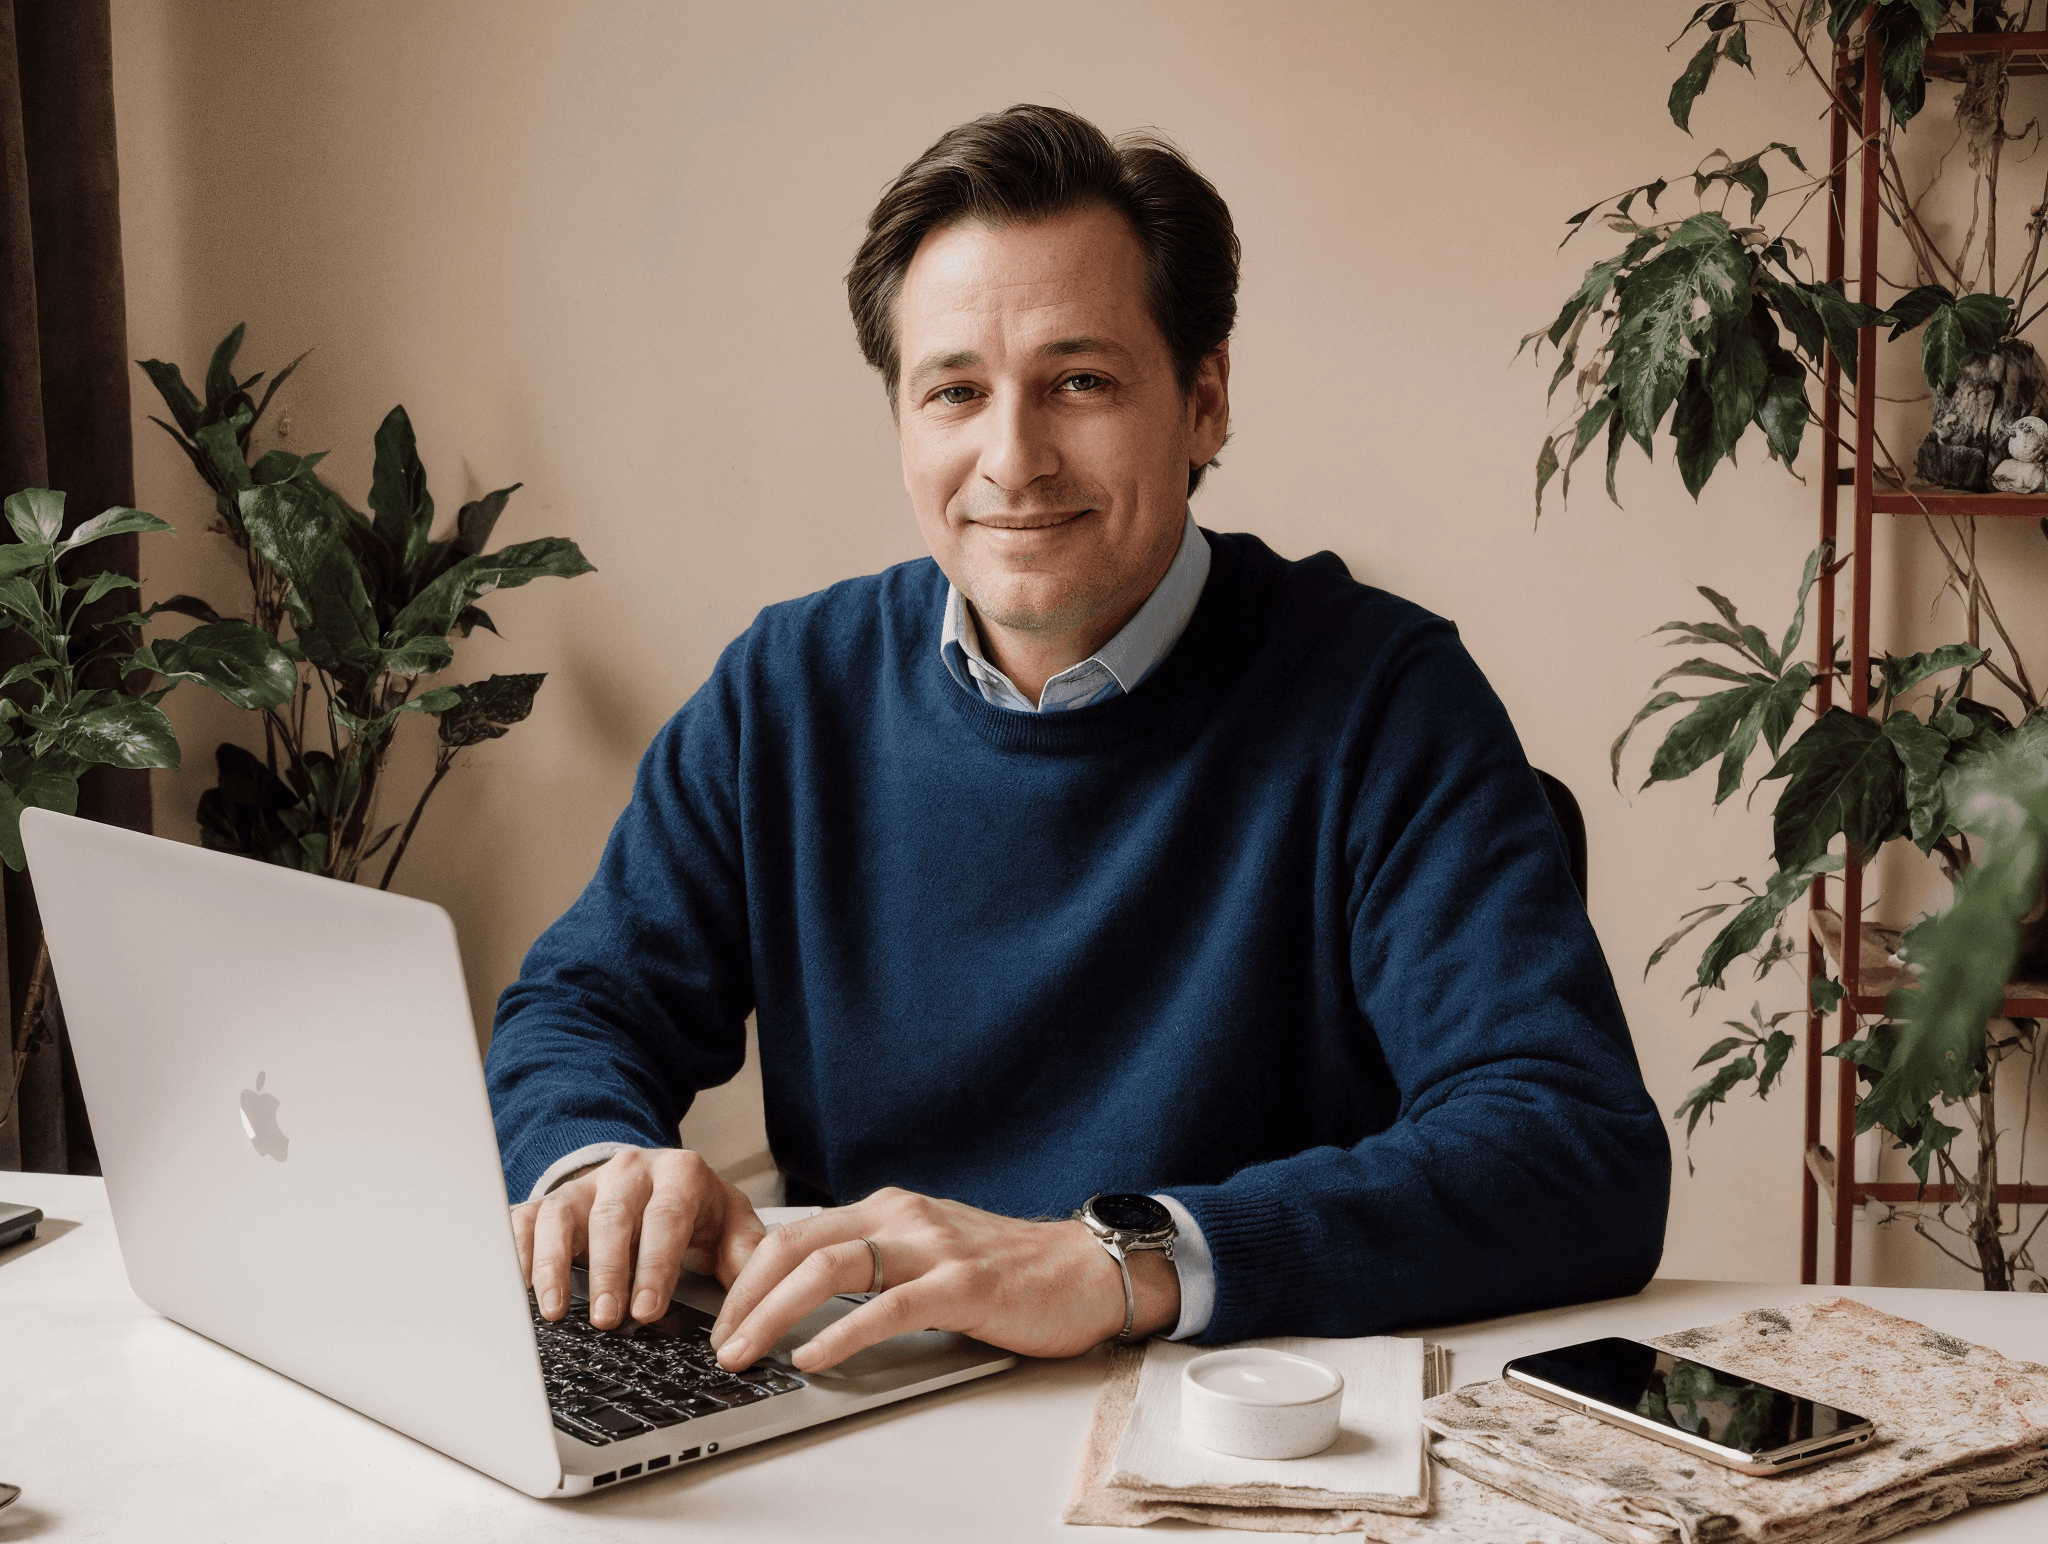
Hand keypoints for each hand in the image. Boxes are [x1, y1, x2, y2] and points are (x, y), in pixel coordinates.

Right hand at [511, 1148, 765, 1329]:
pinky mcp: (551, 1200)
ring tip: (556, 1311)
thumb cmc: (698, 1210)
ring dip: (556, 1265)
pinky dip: (517, 1251)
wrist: (659, 1176)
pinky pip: (526, 1219)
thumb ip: (747, 1257)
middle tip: (607, 1319)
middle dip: (610, 1270)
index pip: (668, 1216)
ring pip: (563, 1216)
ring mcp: (586, 1185)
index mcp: (680, 1174)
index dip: (656, 1264)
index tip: (647, 1310)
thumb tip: (759, 1301)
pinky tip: (518, 1287)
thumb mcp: (731, 1225)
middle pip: (614, 1217)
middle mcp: (629, 1172)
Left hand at [706, 1187, 1179, 1372]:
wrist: (1089, 1268)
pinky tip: (811, 1357)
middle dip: (743, 1295)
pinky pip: (886, 1307)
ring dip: (773, 1313)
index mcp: (889, 1208)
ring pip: (829, 1268)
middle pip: (798, 1245)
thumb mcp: (930, 1252)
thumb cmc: (1011, 1270)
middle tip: (716, 1340)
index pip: (797, 1232)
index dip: (747, 1272)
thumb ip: (877, 1263)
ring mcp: (932, 1248)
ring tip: (744, 1351)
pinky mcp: (962, 1286)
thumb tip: (807, 1302)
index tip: (716, 1311)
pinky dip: (839, 1332)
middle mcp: (904, 1217)